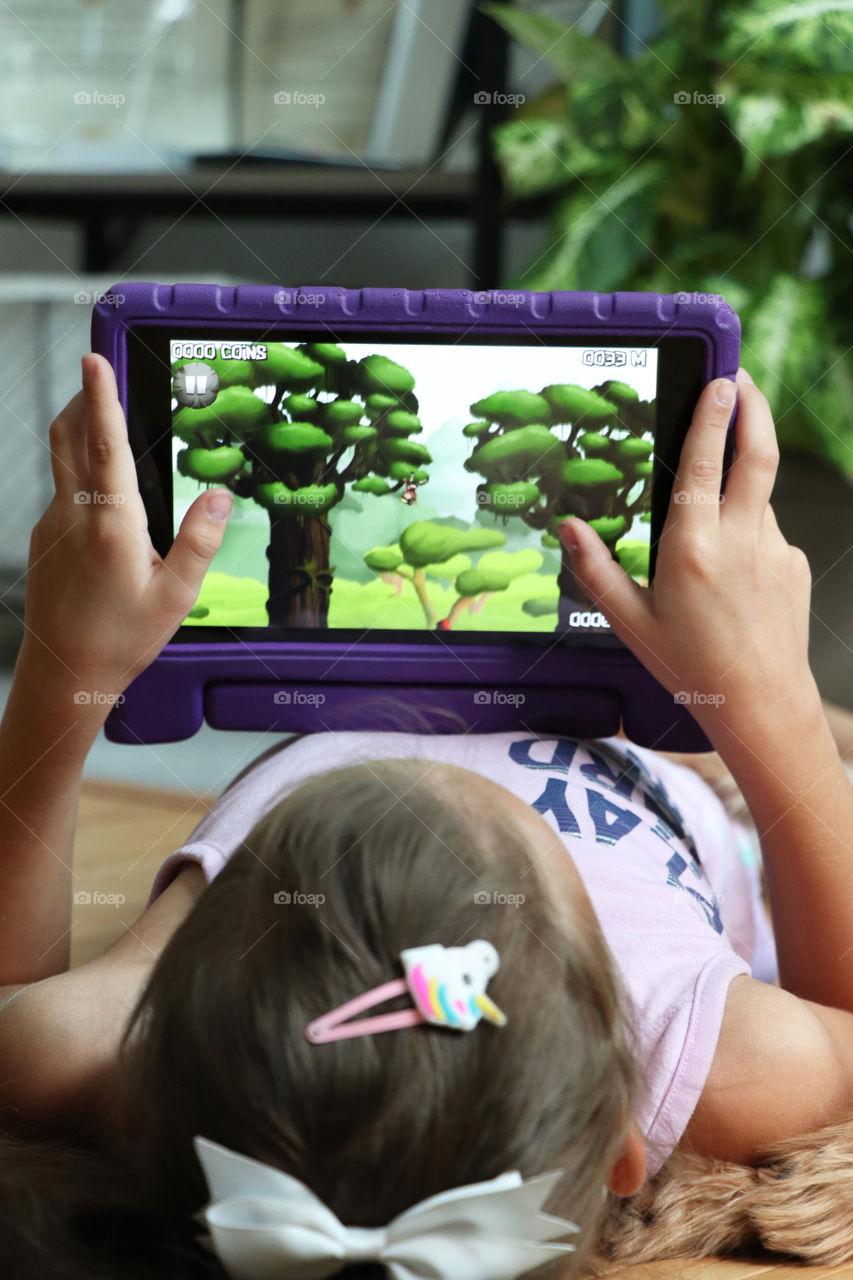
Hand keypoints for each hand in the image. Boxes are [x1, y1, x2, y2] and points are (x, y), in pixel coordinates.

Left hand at [19, 353, 231, 699]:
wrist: (64, 675)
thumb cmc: (121, 640)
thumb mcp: (177, 596)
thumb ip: (199, 540)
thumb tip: (218, 495)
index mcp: (110, 525)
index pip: (103, 445)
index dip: (101, 397)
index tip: (94, 359)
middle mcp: (73, 517)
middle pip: (66, 436)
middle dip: (81, 400)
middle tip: (101, 378)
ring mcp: (50, 527)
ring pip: (60, 463)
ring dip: (80, 435)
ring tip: (109, 429)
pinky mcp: (42, 541)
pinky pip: (61, 495)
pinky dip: (80, 477)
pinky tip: (106, 501)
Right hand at [557, 368, 814, 730]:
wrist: (761, 704)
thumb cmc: (691, 667)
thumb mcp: (630, 622)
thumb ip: (595, 569)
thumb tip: (566, 527)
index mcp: (693, 548)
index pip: (705, 464)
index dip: (713, 416)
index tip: (720, 380)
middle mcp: (740, 540)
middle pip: (759, 453)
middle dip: (753, 407)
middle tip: (741, 380)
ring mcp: (774, 549)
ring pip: (757, 498)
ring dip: (738, 488)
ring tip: (710, 527)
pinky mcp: (793, 564)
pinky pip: (766, 532)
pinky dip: (747, 533)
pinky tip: (729, 575)